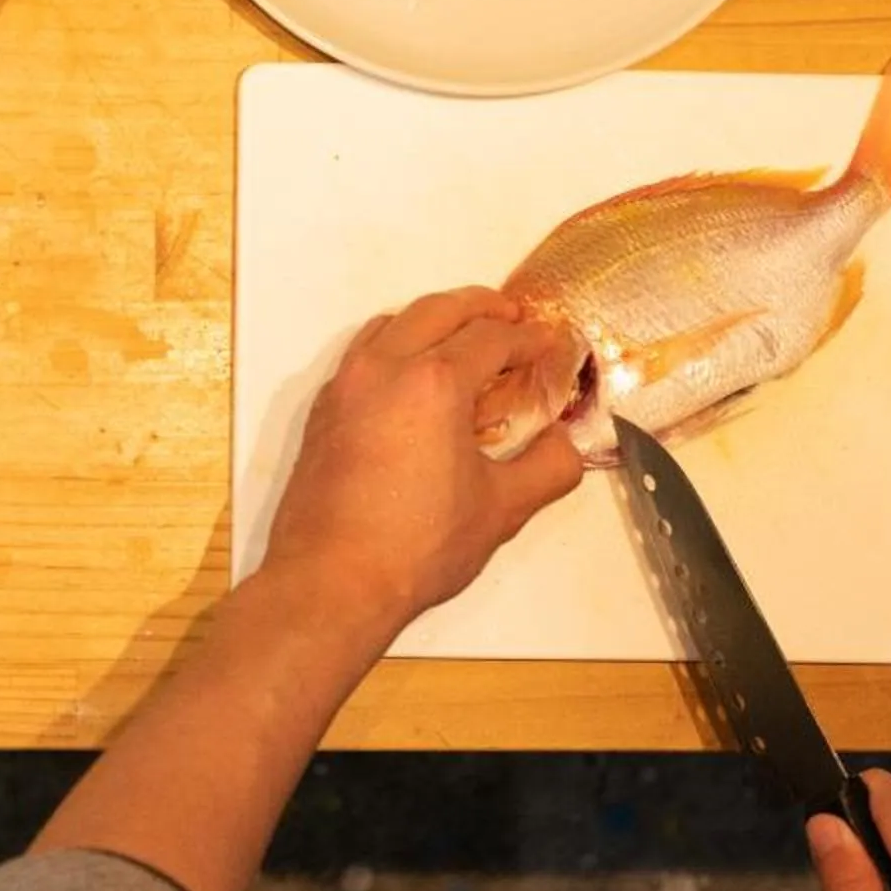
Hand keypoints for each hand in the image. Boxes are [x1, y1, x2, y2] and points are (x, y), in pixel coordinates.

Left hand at [262, 290, 583, 644]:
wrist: (330, 583)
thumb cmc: (419, 546)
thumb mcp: (502, 510)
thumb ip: (549, 468)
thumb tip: (568, 445)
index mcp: (434, 382)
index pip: (493, 337)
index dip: (529, 337)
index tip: (550, 343)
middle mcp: (385, 368)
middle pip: (438, 310)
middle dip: (481, 307)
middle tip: (512, 316)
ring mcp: (346, 386)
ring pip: (393, 323)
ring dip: (434, 318)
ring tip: (463, 337)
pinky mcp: (323, 411)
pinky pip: (364, 352)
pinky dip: (396, 343)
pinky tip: (413, 377)